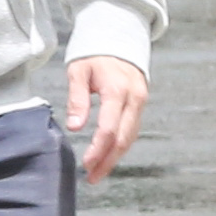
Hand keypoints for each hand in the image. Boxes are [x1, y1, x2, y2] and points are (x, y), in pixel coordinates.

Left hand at [64, 56, 146, 180]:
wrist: (118, 38)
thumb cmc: (94, 54)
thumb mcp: (78, 71)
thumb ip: (77, 99)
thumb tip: (75, 127)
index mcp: (117, 90)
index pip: (109, 128)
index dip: (98, 149)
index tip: (86, 164)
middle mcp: (133, 98)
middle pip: (123, 138)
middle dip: (108, 160)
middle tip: (92, 178)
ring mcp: (140, 102)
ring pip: (130, 137)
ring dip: (115, 157)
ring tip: (98, 173)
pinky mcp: (140, 104)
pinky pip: (131, 130)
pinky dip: (120, 146)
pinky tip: (108, 156)